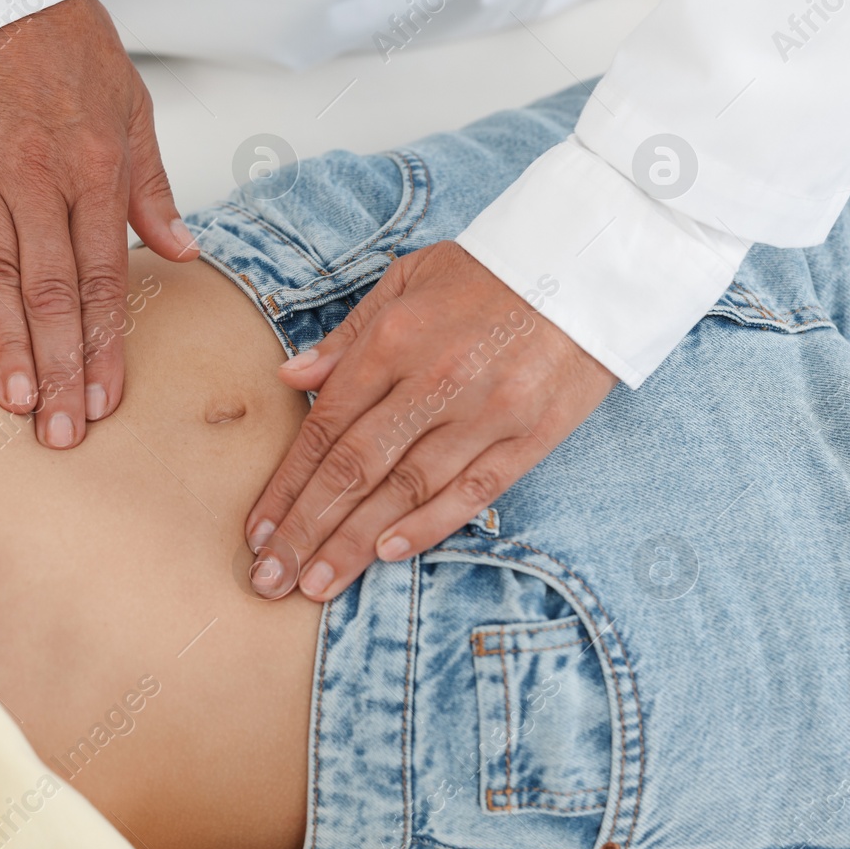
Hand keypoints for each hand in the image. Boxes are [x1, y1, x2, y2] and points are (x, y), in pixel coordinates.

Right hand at [0, 0, 196, 449]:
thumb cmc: (73, 52)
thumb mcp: (134, 111)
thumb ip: (152, 190)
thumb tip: (182, 255)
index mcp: (94, 168)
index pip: (101, 278)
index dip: (103, 345)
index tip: (105, 400)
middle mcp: (37, 175)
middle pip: (48, 291)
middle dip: (58, 369)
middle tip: (62, 433)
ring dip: (6, 346)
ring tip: (17, 404)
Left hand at [246, 242, 615, 601]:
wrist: (593, 263)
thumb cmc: (489, 272)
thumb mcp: (407, 280)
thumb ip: (348, 336)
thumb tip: (291, 377)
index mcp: (394, 340)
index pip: (325, 427)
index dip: (287, 485)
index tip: (257, 529)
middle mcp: (434, 381)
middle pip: (355, 469)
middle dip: (307, 530)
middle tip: (271, 577)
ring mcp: (485, 412)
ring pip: (406, 491)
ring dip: (355, 544)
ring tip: (317, 585)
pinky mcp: (531, 435)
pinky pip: (471, 492)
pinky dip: (427, 527)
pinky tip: (387, 555)